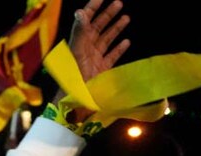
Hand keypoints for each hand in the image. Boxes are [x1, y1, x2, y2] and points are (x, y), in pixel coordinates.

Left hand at [54, 0, 130, 119]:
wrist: (77, 101)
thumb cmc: (74, 77)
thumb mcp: (77, 52)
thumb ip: (80, 32)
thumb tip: (81, 12)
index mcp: (78, 42)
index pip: (85, 20)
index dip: (92, 8)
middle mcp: (85, 49)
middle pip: (97, 27)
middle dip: (107, 15)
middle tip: (118, 3)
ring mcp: (94, 60)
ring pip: (106, 40)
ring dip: (115, 28)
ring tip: (126, 17)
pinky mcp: (102, 70)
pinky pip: (111, 56)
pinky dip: (119, 48)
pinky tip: (127, 41)